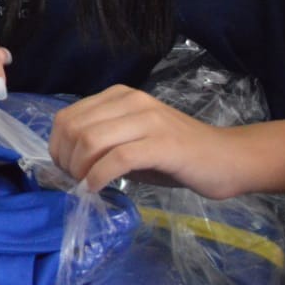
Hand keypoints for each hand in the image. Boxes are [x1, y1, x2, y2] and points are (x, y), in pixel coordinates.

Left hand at [48, 84, 243, 196]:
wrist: (227, 159)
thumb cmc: (177, 156)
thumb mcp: (132, 142)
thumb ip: (102, 144)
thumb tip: (67, 162)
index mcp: (119, 96)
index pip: (67, 116)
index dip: (57, 147)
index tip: (65, 170)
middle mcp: (131, 101)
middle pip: (74, 128)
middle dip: (65, 160)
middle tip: (74, 182)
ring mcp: (147, 120)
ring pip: (91, 139)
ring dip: (79, 169)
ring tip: (85, 185)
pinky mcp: (162, 143)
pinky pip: (117, 158)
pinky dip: (99, 176)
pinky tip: (98, 189)